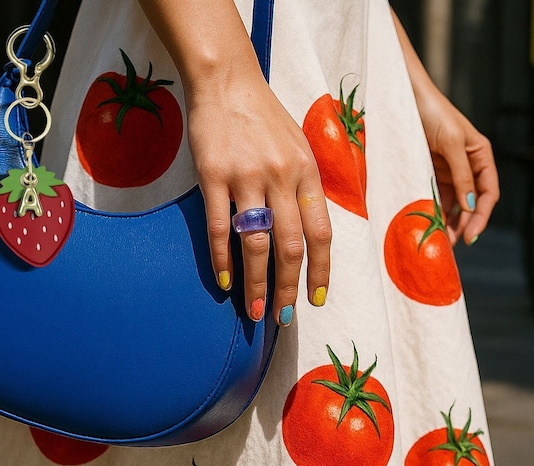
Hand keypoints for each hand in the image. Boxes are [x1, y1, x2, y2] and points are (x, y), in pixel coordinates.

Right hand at [137, 0, 330, 323]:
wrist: (226, 80)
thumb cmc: (264, 119)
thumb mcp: (299, 147)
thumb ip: (305, 189)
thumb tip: (309, 237)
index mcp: (306, 172)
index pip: (320, 233)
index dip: (320, 272)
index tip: (317, 300)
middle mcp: (281, 177)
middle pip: (290, 246)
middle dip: (286, 288)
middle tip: (281, 318)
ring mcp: (247, 177)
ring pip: (256, 243)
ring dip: (256, 283)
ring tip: (253, 311)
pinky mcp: (214, 176)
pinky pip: (220, 227)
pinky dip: (222, 259)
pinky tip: (225, 281)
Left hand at [416, 88, 498, 245]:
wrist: (406, 100)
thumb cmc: (433, 114)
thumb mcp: (453, 143)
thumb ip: (462, 175)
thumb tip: (470, 206)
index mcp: (481, 156)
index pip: (489, 193)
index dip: (482, 216)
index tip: (471, 236)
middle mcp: (468, 166)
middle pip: (472, 203)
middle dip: (465, 225)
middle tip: (453, 245)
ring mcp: (449, 171)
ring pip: (454, 205)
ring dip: (450, 223)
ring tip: (441, 241)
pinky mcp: (430, 174)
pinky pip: (436, 198)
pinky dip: (435, 213)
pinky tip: (430, 226)